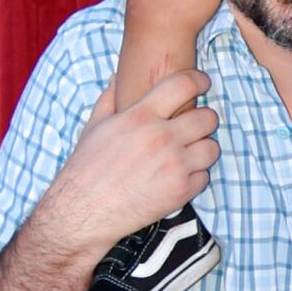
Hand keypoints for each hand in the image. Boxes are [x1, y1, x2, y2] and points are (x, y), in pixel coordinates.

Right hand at [35, 70, 219, 255]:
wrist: (79, 214)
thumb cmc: (85, 169)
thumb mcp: (94, 127)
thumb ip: (110, 98)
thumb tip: (118, 75)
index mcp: (140, 116)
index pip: (184, 84)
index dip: (199, 80)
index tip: (204, 83)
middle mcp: (161, 137)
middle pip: (208, 117)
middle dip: (204, 120)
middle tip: (194, 127)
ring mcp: (173, 165)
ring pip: (212, 147)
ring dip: (202, 149)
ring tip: (187, 154)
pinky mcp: (179, 191)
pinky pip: (205, 176)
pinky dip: (195, 177)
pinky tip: (178, 177)